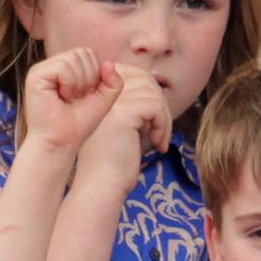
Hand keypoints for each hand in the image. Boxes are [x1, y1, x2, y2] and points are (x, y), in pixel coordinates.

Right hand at [22, 48, 124, 154]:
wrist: (60, 143)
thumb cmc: (77, 125)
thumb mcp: (103, 100)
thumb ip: (112, 81)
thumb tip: (108, 63)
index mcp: (66, 68)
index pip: (88, 53)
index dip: (95, 74)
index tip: (84, 96)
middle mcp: (52, 66)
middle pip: (82, 52)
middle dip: (88, 78)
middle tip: (76, 98)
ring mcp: (42, 69)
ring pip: (73, 58)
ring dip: (78, 82)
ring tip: (68, 99)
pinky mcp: (35, 75)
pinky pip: (63, 67)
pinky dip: (69, 84)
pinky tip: (61, 97)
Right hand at [75, 63, 173, 192]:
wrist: (101, 187)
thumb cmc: (113, 162)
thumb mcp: (123, 125)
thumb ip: (134, 102)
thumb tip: (157, 81)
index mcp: (97, 93)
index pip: (131, 73)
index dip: (149, 90)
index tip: (153, 118)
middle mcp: (100, 93)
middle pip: (144, 79)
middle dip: (159, 103)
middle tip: (160, 130)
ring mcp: (110, 102)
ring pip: (153, 92)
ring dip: (164, 117)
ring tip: (159, 140)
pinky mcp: (122, 113)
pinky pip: (155, 106)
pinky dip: (163, 125)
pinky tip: (157, 144)